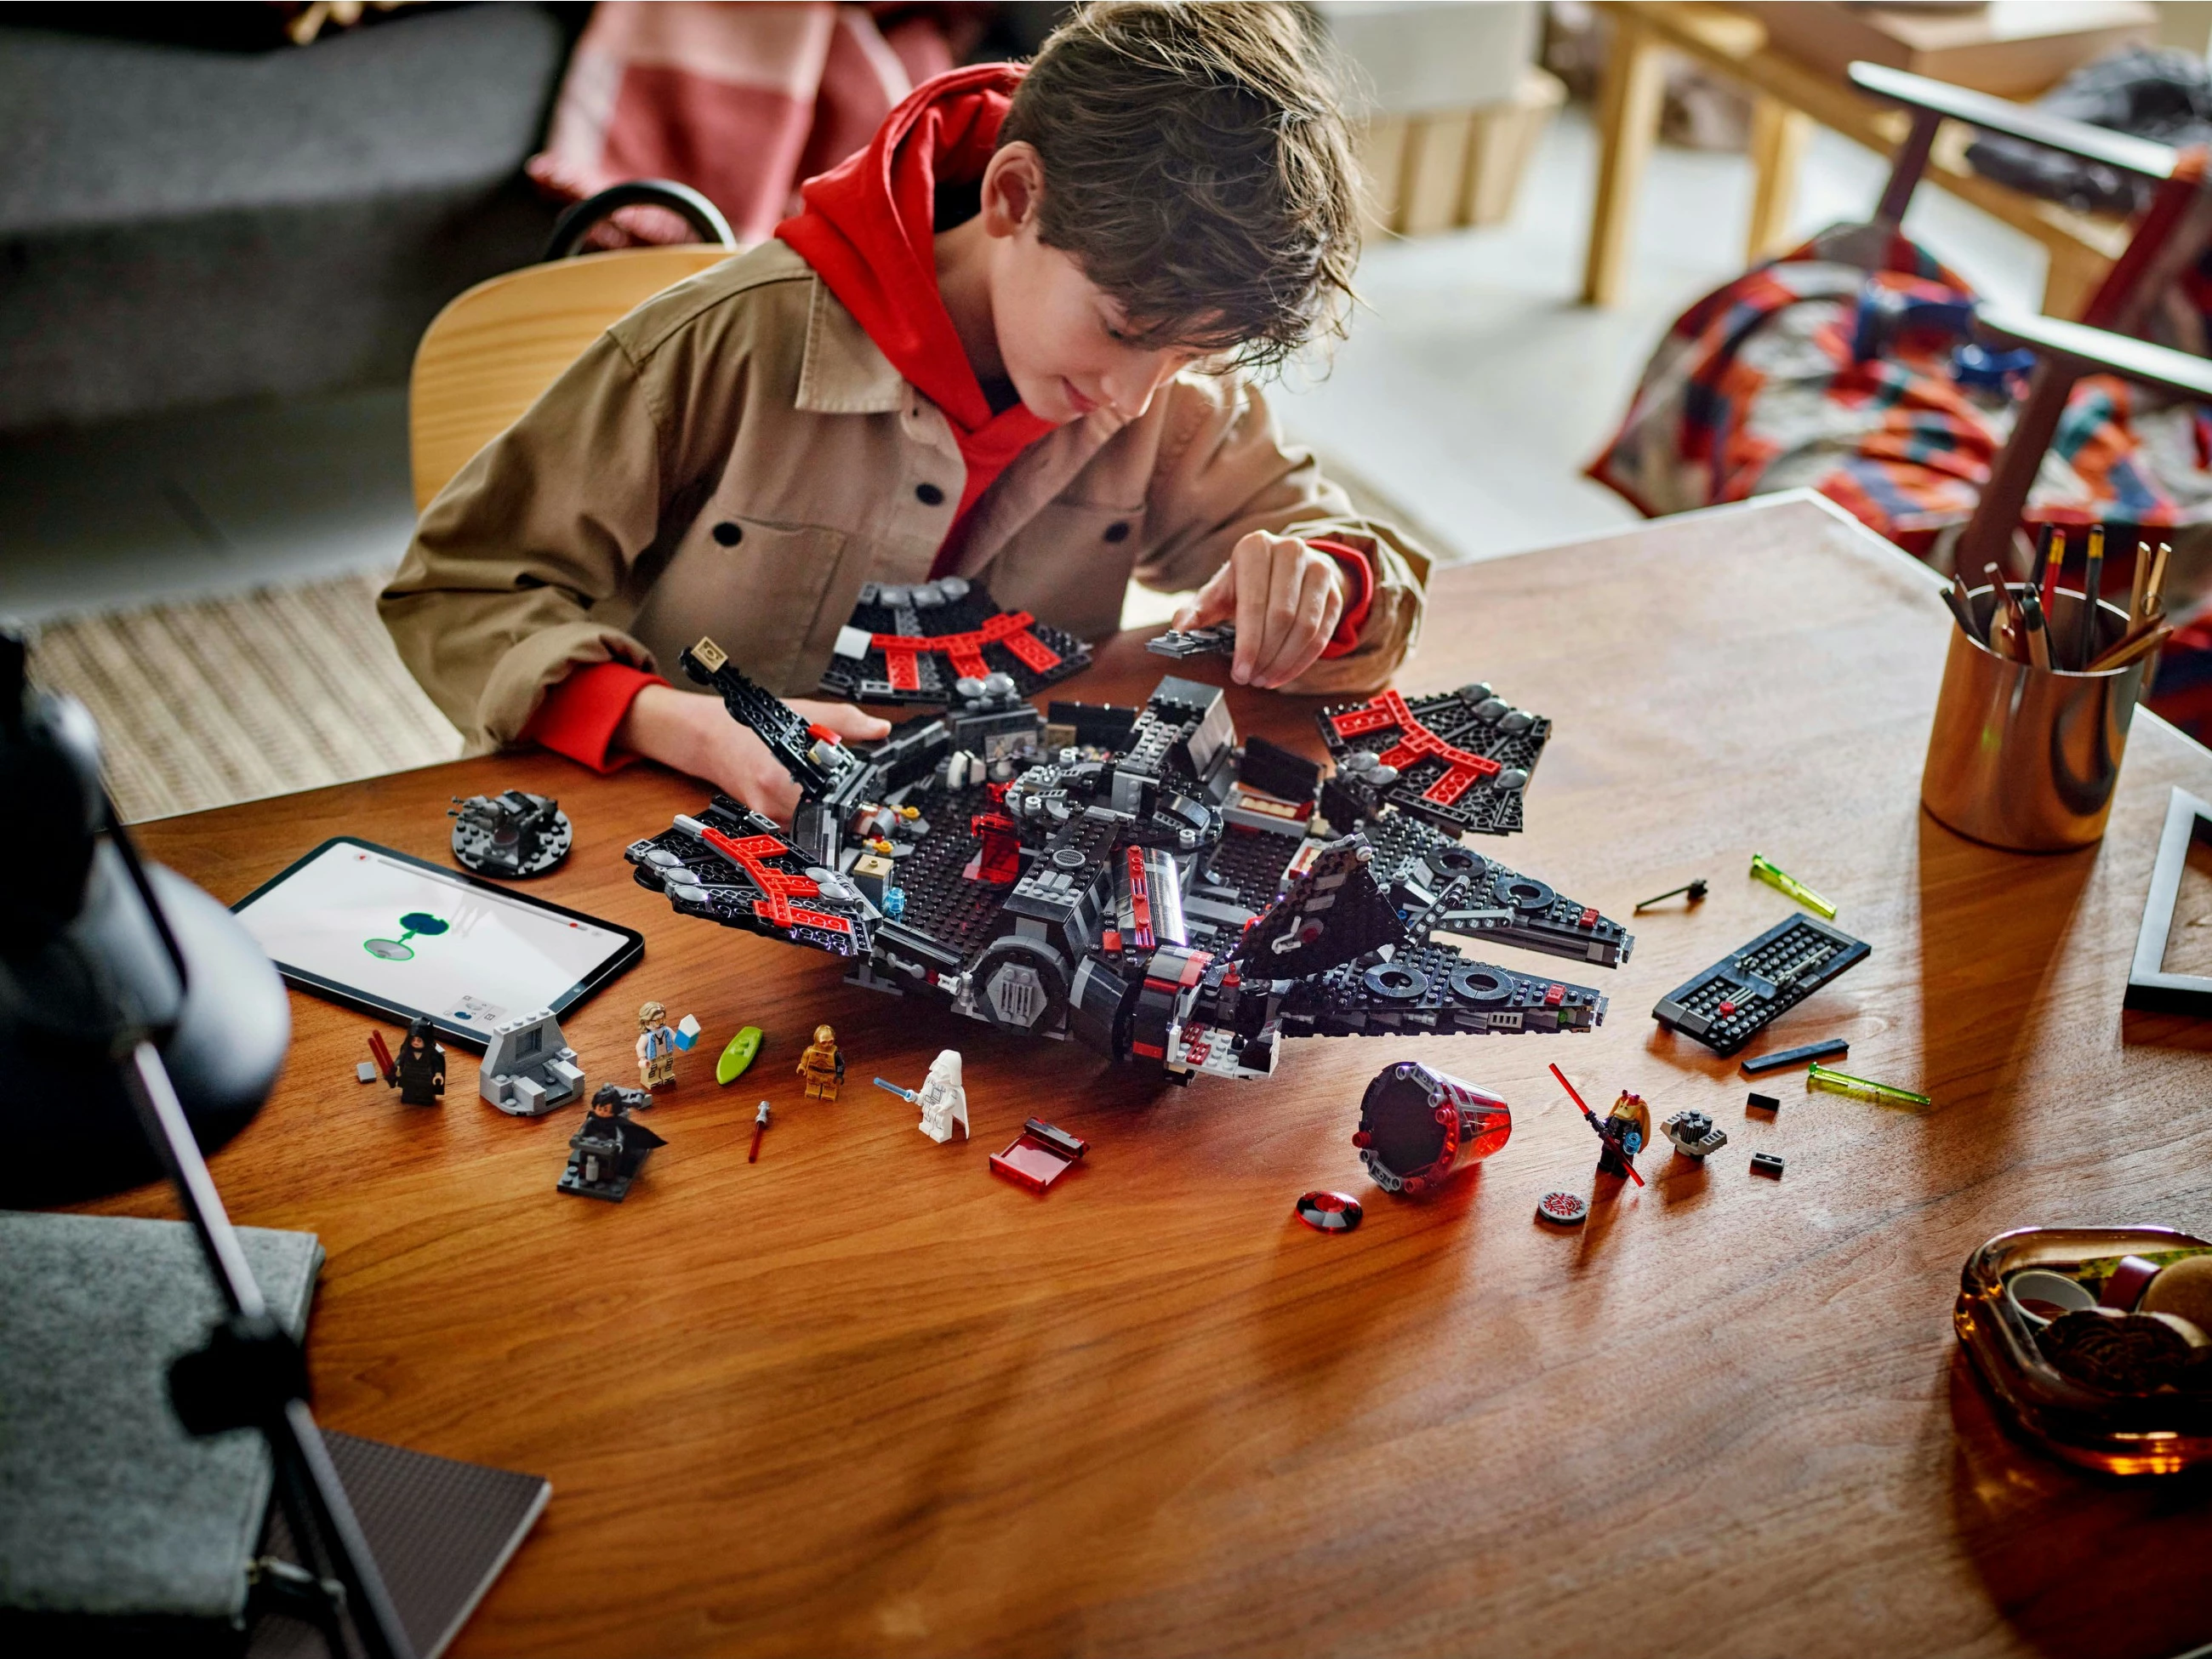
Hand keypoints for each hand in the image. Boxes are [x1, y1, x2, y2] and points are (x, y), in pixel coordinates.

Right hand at [616, 683, 889, 822]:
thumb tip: (880, 728)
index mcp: (788, 774)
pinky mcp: (762, 818)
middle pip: (825, 819)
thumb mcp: (804, 714)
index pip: (835, 803)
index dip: (858, 805)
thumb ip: (846, 721)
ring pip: (808, 825)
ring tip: (830, 796)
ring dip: (823, 813)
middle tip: (858, 803)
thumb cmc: (750, 726)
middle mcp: (775, 801)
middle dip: (843, 810)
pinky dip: (804, 813)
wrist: (708, 738)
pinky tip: (805, 798)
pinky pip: (792, 824)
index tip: (871, 805)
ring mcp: (767, 814)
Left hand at [1171, 530, 1345, 689]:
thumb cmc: (1249, 582)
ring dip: (1284, 662)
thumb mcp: (1220, 591)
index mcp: (1255, 547)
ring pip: (1306, 627)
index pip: (1254, 603)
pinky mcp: (1334, 591)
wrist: (1288, 568)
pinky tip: (1284, 673)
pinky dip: (1302, 661)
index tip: (1240, 672)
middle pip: (1282, 617)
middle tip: (1252, 678)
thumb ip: (1198, 610)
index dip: (1247, 643)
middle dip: (1265, 655)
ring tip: (1265, 678)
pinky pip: (1323, 633)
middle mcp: (1290, 551)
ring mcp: (1318, 569)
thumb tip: (1180, 629)